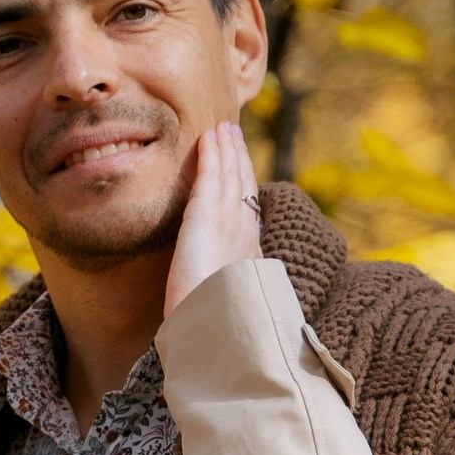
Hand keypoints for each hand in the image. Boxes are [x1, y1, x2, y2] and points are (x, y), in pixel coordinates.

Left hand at [163, 120, 262, 320]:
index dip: (244, 181)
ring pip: (231, 173)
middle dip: (239, 157)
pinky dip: (212, 153)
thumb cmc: (214, 323)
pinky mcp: (207, 215)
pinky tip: (209, 136)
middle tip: (233, 132)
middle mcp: (243, 231)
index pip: (247, 206)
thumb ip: (218, 287)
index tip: (240, 163)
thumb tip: (208, 294)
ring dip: (227, 147)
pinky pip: (212, 174)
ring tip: (223, 127)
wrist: (215, 327)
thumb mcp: (221, 299)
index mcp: (248, 251)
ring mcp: (228, 220)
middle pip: (243, 183)